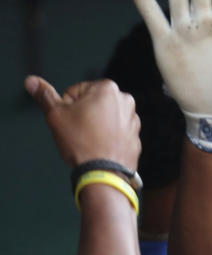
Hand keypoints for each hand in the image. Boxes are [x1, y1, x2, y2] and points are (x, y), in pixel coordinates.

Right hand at [25, 76, 140, 168]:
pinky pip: (114, 133)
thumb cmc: (82, 143)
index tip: (70, 120)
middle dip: (83, 115)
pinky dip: (107, 138)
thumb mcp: (56, 114)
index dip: (67, 107)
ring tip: (90, 140)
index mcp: (107, 88)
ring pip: (103, 118)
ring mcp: (133, 119)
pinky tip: (100, 147)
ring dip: (95, 126)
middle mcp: (125, 101)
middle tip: (78, 131)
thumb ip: (45, 95)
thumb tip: (32, 81)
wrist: (103, 173)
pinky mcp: (135, 136)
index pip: (75, 91)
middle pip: (91, 103)